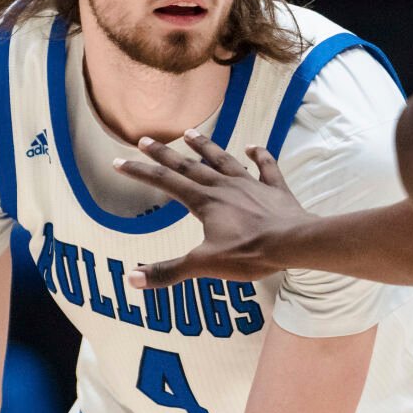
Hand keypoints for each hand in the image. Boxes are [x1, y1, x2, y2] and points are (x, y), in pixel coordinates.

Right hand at [112, 129, 311, 286]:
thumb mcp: (204, 265)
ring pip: (223, 160)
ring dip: (205, 147)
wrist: (293, 243)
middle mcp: (223, 187)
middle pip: (188, 166)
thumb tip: (131, 279)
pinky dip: (260, 155)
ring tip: (190, 133)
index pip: (165, 183)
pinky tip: (253, 146)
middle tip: (144, 139)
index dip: (140, 173)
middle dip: (164, 153)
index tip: (118, 162)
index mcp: (204, 202)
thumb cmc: (249, 254)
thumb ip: (168, 271)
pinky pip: (266, 167)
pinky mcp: (275, 189)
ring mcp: (250, 185)